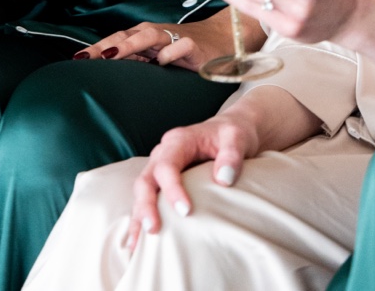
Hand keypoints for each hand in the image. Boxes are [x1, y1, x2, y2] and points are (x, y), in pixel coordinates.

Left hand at [78, 10, 257, 70]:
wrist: (222, 38)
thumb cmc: (184, 49)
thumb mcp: (157, 57)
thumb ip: (136, 62)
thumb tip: (108, 76)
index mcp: (142, 37)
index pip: (114, 41)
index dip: (96, 49)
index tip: (76, 60)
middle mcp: (153, 34)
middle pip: (124, 37)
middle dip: (104, 47)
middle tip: (85, 58)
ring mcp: (173, 37)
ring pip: (146, 37)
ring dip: (128, 45)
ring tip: (111, 55)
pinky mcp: (193, 45)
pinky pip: (179, 46)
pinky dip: (170, 53)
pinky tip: (162, 63)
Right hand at [124, 113, 260, 249]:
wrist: (229, 131)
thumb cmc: (233, 135)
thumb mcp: (237, 138)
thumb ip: (231, 156)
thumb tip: (223, 180)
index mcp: (178, 142)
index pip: (166, 166)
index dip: (172, 189)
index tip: (186, 212)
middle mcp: (162, 153)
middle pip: (145, 179)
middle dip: (146, 205)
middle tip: (154, 229)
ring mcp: (159, 166)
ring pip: (141, 191)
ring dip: (138, 215)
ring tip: (137, 244)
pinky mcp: (163, 180)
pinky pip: (147, 198)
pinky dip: (140, 217)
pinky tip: (137, 240)